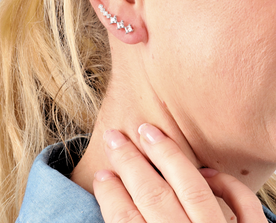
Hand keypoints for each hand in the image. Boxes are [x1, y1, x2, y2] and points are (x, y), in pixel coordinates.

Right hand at [93, 124, 266, 222]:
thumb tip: (114, 212)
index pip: (126, 222)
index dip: (110, 194)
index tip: (101, 174)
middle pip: (154, 197)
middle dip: (130, 162)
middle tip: (113, 136)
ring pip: (193, 190)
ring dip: (167, 156)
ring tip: (146, 131)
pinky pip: (243, 206)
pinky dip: (226, 185)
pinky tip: (206, 171)